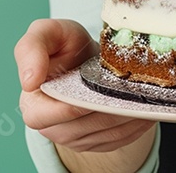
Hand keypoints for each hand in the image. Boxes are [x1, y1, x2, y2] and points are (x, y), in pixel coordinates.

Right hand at [14, 18, 155, 152]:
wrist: (86, 56)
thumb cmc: (65, 44)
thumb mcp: (46, 33)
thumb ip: (31, 48)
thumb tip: (29, 81)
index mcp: (33, 104)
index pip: (45, 117)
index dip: (69, 107)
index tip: (93, 90)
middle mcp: (52, 127)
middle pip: (81, 128)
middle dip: (106, 111)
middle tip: (128, 93)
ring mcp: (75, 138)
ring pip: (104, 134)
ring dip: (125, 118)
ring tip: (142, 98)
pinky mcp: (97, 142)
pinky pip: (118, 140)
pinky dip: (135, 126)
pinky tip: (145, 109)